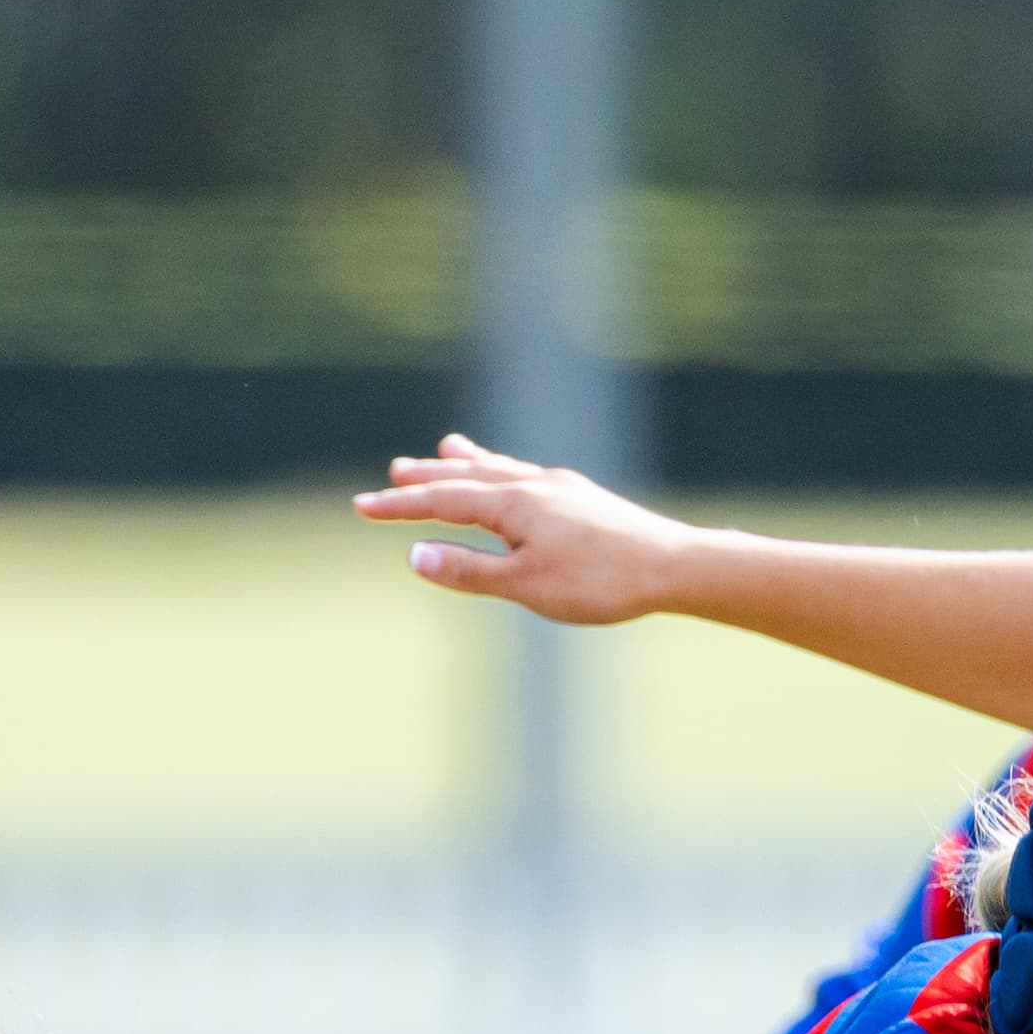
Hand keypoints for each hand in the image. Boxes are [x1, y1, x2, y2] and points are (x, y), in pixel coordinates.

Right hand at [352, 435, 697, 624]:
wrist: (671, 567)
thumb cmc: (599, 581)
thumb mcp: (525, 585)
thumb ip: (470, 571)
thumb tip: (416, 556)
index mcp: (513, 504)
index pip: (442, 500)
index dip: (400, 506)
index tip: (361, 507)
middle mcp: (533, 485)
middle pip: (468, 475)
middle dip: (428, 476)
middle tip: (393, 472)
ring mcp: (561, 488)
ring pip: (502, 468)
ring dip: (468, 462)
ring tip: (446, 448)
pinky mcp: (584, 499)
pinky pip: (531, 476)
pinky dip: (508, 472)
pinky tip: (518, 478)